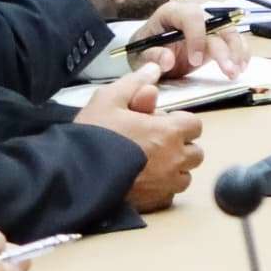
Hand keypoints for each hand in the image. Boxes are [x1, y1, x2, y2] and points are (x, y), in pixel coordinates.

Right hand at [73, 66, 203, 210]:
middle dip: (180, 146)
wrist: (74, 174)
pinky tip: (142, 180)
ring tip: (150, 163)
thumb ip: (136, 83)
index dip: (180, 122)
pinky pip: (169, 195)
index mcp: (169, 132)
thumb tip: (156, 68)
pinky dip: (162, 188)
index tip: (160, 123)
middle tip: (155, 143)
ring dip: (174, 169)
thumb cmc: (94, 133)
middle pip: (195, 153)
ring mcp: (165, 184)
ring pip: (185, 176)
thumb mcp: (110, 98)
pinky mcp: (153, 203)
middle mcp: (174, 159)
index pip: (196, 126)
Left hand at [131, 3, 247, 80]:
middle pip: (217, 23)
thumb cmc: (142, 49)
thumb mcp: (139, 55)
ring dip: (236, 51)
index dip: (197, 37)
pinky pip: (233, 42)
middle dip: (226, 46)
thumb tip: (168, 60)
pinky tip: (240, 68)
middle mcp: (193, 16)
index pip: (192, 17)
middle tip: (228, 70)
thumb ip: (152, 56)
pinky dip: (240, 53)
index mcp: (172, 12)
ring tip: (235, 72)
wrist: (146, 54)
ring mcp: (206, 28)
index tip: (195, 61)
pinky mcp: (214, 41)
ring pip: (229, 32)